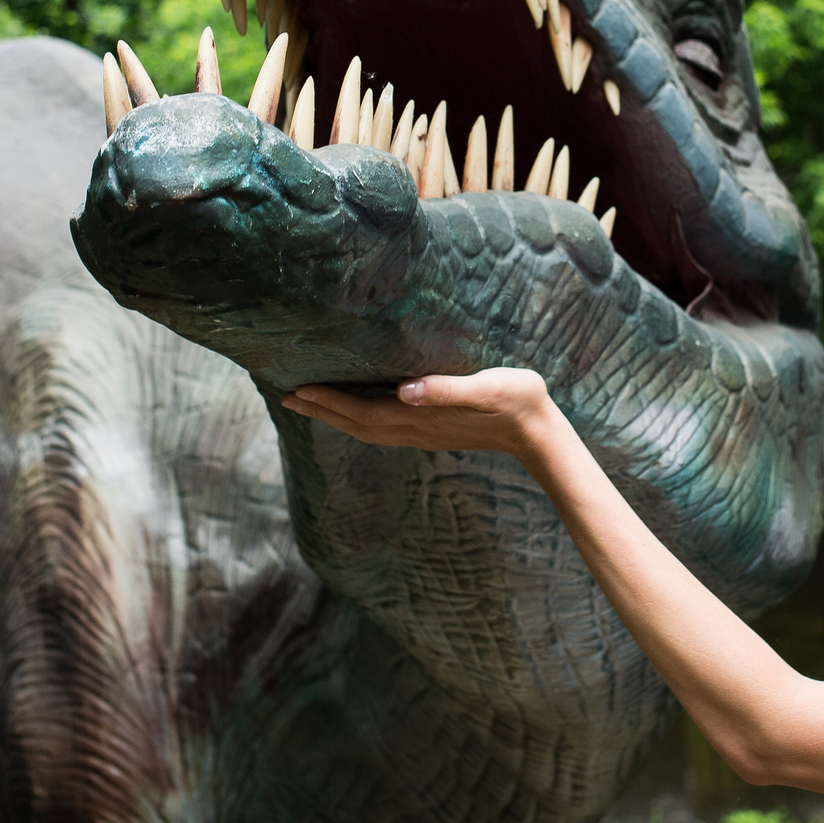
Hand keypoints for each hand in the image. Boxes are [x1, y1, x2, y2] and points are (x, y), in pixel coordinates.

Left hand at [281, 369, 556, 461]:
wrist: (537, 432)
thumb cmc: (516, 401)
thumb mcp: (486, 389)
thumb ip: (446, 389)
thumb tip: (406, 390)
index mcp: (420, 416)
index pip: (363, 411)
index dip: (329, 401)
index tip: (298, 390)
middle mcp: (415, 429)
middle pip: (356, 423)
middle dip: (321, 410)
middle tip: (286, 396)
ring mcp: (422, 433)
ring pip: (367, 429)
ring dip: (335, 417)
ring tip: (309, 404)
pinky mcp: (430, 431)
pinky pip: (382, 428)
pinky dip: (358, 419)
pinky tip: (355, 410)